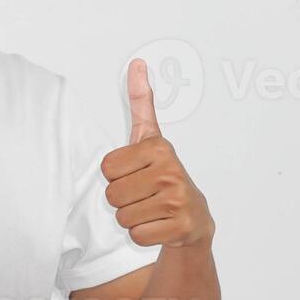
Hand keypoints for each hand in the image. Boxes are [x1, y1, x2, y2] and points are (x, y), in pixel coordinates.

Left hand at [101, 57, 213, 248]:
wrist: (193, 218)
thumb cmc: (163, 175)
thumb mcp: (150, 138)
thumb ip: (141, 103)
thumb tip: (136, 63)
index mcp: (158, 147)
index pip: (106, 168)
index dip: (116, 175)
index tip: (137, 173)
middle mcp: (170, 171)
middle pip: (112, 195)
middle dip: (123, 199)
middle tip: (144, 195)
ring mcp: (178, 200)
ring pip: (122, 217)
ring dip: (132, 218)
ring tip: (152, 209)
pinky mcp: (181, 227)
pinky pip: (137, 235)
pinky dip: (143, 235)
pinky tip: (159, 225)